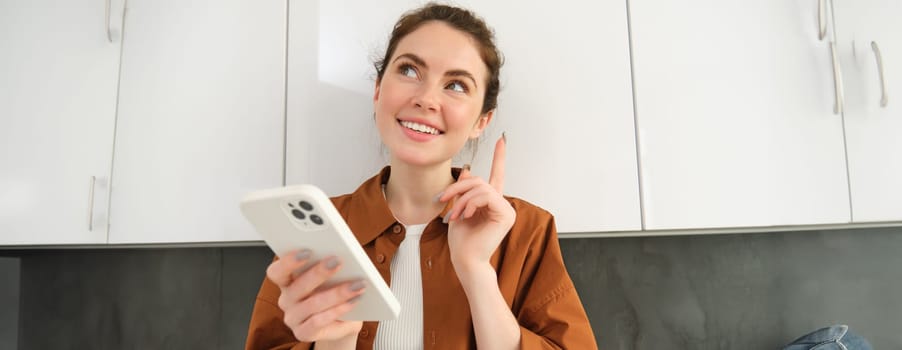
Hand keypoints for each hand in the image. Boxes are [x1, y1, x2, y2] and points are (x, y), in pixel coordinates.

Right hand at [265, 250, 363, 343]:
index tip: (308, 251)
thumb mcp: (333, 276)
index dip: (289, 261)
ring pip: (312, 304)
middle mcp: (287, 299)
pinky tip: (353, 301)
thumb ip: (330, 263)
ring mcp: (293, 318)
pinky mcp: (303, 333)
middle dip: (319, 273)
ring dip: (337, 293)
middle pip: (297, 286)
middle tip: (338, 262)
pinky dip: (338, 310)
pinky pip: (318, 322)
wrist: (344, 320)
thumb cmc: (335, 292)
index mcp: (287, 281)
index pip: (277, 271)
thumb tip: (342, 251)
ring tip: (357, 284)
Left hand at [438, 135, 515, 275]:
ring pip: (481, 188)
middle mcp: (501, 204)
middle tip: (443, 200)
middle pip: (479, 181)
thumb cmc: (461, 241)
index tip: (502, 140)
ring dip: (462, 199)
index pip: (497, 175)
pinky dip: (470, 203)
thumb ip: (464, 191)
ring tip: (454, 215)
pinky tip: (465, 216)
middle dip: (458, 187)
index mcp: (491, 203)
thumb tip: (468, 171)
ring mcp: (506, 210)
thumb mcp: (458, 209)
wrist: (465, 260)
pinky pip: (486, 196)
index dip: (499, 157)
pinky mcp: (506, 214)